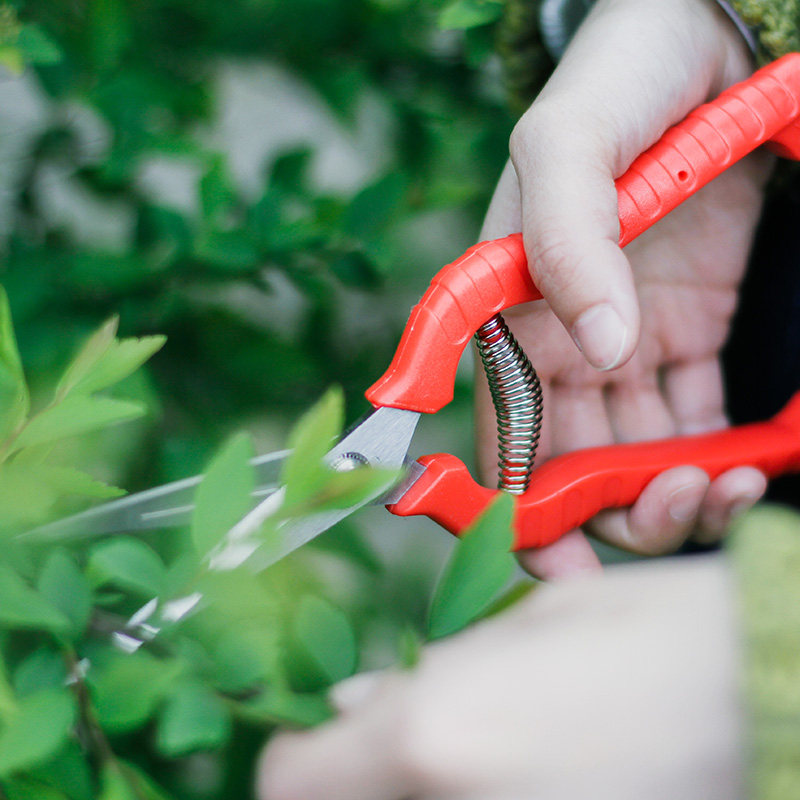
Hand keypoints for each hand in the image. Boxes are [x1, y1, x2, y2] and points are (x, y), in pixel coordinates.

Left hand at [258, 557, 742, 799]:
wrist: (760, 693)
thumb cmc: (647, 634)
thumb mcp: (525, 629)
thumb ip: (427, 675)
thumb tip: (354, 702)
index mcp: (433, 736)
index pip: (291, 780)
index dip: (303, 748)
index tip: (330, 723)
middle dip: (353, 771)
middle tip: (395, 739)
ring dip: (408, 789)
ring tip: (464, 749)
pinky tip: (509, 773)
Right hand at [477, 0, 770, 578]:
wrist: (694, 43)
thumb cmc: (613, 85)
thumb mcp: (566, 147)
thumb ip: (565, 242)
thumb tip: (600, 347)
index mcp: (511, 317)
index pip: (500, 435)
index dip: (516, 511)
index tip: (560, 563)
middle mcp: (563, 345)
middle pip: (574, 468)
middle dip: (618, 514)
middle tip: (676, 504)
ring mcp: (629, 345)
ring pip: (637, 457)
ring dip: (676, 495)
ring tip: (727, 485)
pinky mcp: (691, 338)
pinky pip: (700, 423)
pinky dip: (724, 459)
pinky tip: (754, 463)